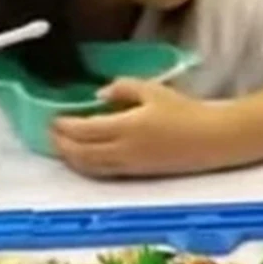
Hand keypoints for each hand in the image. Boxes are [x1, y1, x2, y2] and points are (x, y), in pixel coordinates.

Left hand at [51, 78, 229, 177]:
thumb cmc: (184, 111)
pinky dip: (85, 165)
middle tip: (49, 132)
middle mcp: (124, 150)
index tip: (52, 118)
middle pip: (81, 152)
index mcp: (127, 127)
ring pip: (89, 166)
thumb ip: (123, 89)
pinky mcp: (136, 174)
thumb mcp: (153, 90)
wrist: (213, 140)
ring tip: (59, 145)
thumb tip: (98, 95)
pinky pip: (102, 172)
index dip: (64, 126)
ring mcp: (129, 166)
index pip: (84, 130)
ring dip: (70, 157)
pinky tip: (81, 157)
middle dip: (60, 143)